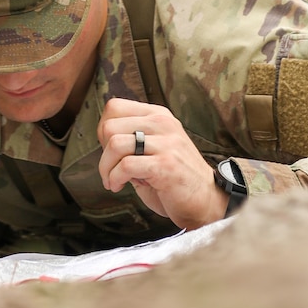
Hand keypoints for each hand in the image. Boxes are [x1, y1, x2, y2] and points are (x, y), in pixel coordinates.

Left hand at [97, 98, 227, 228]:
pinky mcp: (166, 165)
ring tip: (112, 181)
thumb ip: (131, 138)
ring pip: (115, 144)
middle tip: (110, 170)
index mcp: (158, 115)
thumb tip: (102, 135)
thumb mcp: (153, 148)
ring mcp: (166, 143)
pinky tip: (118, 186)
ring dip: (106, 168)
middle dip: (102, 153)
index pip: (114, 107)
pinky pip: (126, 165)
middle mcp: (163, 123)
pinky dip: (115, 178)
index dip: (103, 130)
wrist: (205, 200)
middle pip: (110, 126)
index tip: (109, 152)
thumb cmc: (173, 178)